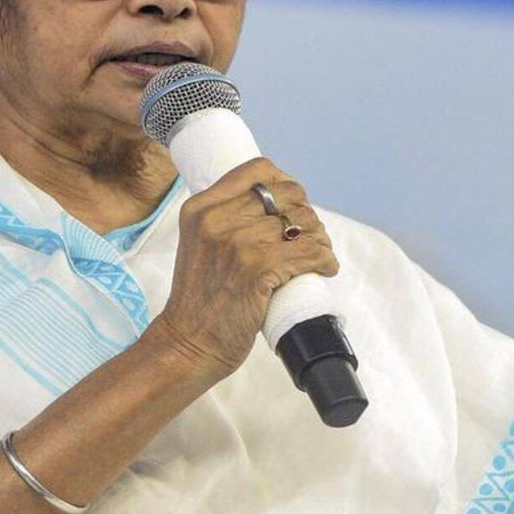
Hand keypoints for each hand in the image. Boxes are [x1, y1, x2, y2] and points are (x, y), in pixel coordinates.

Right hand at [147, 158, 339, 383]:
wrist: (187, 343)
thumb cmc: (199, 300)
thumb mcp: (199, 244)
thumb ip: (225, 221)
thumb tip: (275, 209)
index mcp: (200, 208)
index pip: (256, 170)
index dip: (285, 182)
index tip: (294, 204)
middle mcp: (216, 219)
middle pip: (286, 194)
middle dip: (307, 214)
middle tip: (310, 236)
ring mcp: (237, 243)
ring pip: (302, 223)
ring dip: (320, 239)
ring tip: (318, 255)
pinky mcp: (257, 270)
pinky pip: (310, 252)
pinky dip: (325, 259)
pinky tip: (325, 268)